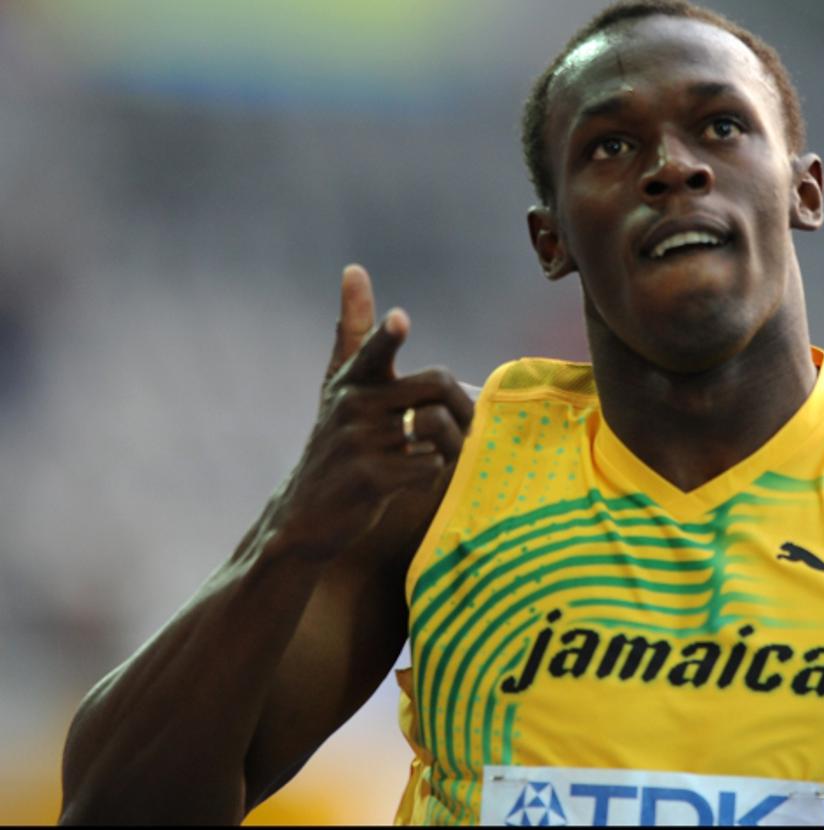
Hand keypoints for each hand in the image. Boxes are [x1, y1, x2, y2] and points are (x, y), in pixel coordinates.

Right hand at [273, 264, 473, 562]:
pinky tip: (415, 475)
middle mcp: (353, 405)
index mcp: (351, 379)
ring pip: (438, 427)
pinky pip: (430, 465)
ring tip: (437, 453)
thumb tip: (354, 268)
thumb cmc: (335, 441)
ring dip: (451, 446)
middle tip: (465, 428)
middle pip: (438, 384)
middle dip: (463, 407)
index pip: (371, 350)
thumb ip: (353, 331)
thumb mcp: (339, 386)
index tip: (400, 320)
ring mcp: (359, 441)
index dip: (387, 336)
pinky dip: (433, 472)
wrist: (306, 515)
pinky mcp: (370, 478)